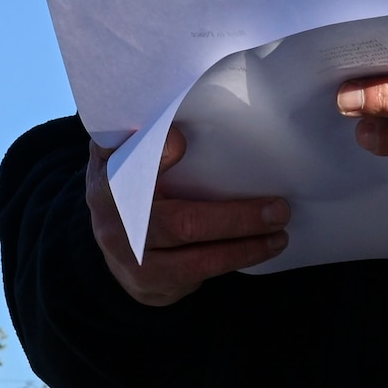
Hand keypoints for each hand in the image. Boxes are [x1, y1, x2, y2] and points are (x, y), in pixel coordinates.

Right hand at [85, 125, 289, 306]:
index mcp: (108, 179)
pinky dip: (236, 260)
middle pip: (179, 223)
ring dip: (245, 246)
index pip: (126, 164)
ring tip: (280, 232)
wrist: (114, 249)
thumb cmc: (129, 187)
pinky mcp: (152, 284)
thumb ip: (137, 133)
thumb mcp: (121, 156)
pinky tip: (264, 248)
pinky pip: (200, 274)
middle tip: (278, 207)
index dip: (153, 156)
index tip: (180, 142)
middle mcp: (114, 222)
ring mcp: (132, 260)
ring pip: (196, 258)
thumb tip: (171, 102)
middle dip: (234, 218)